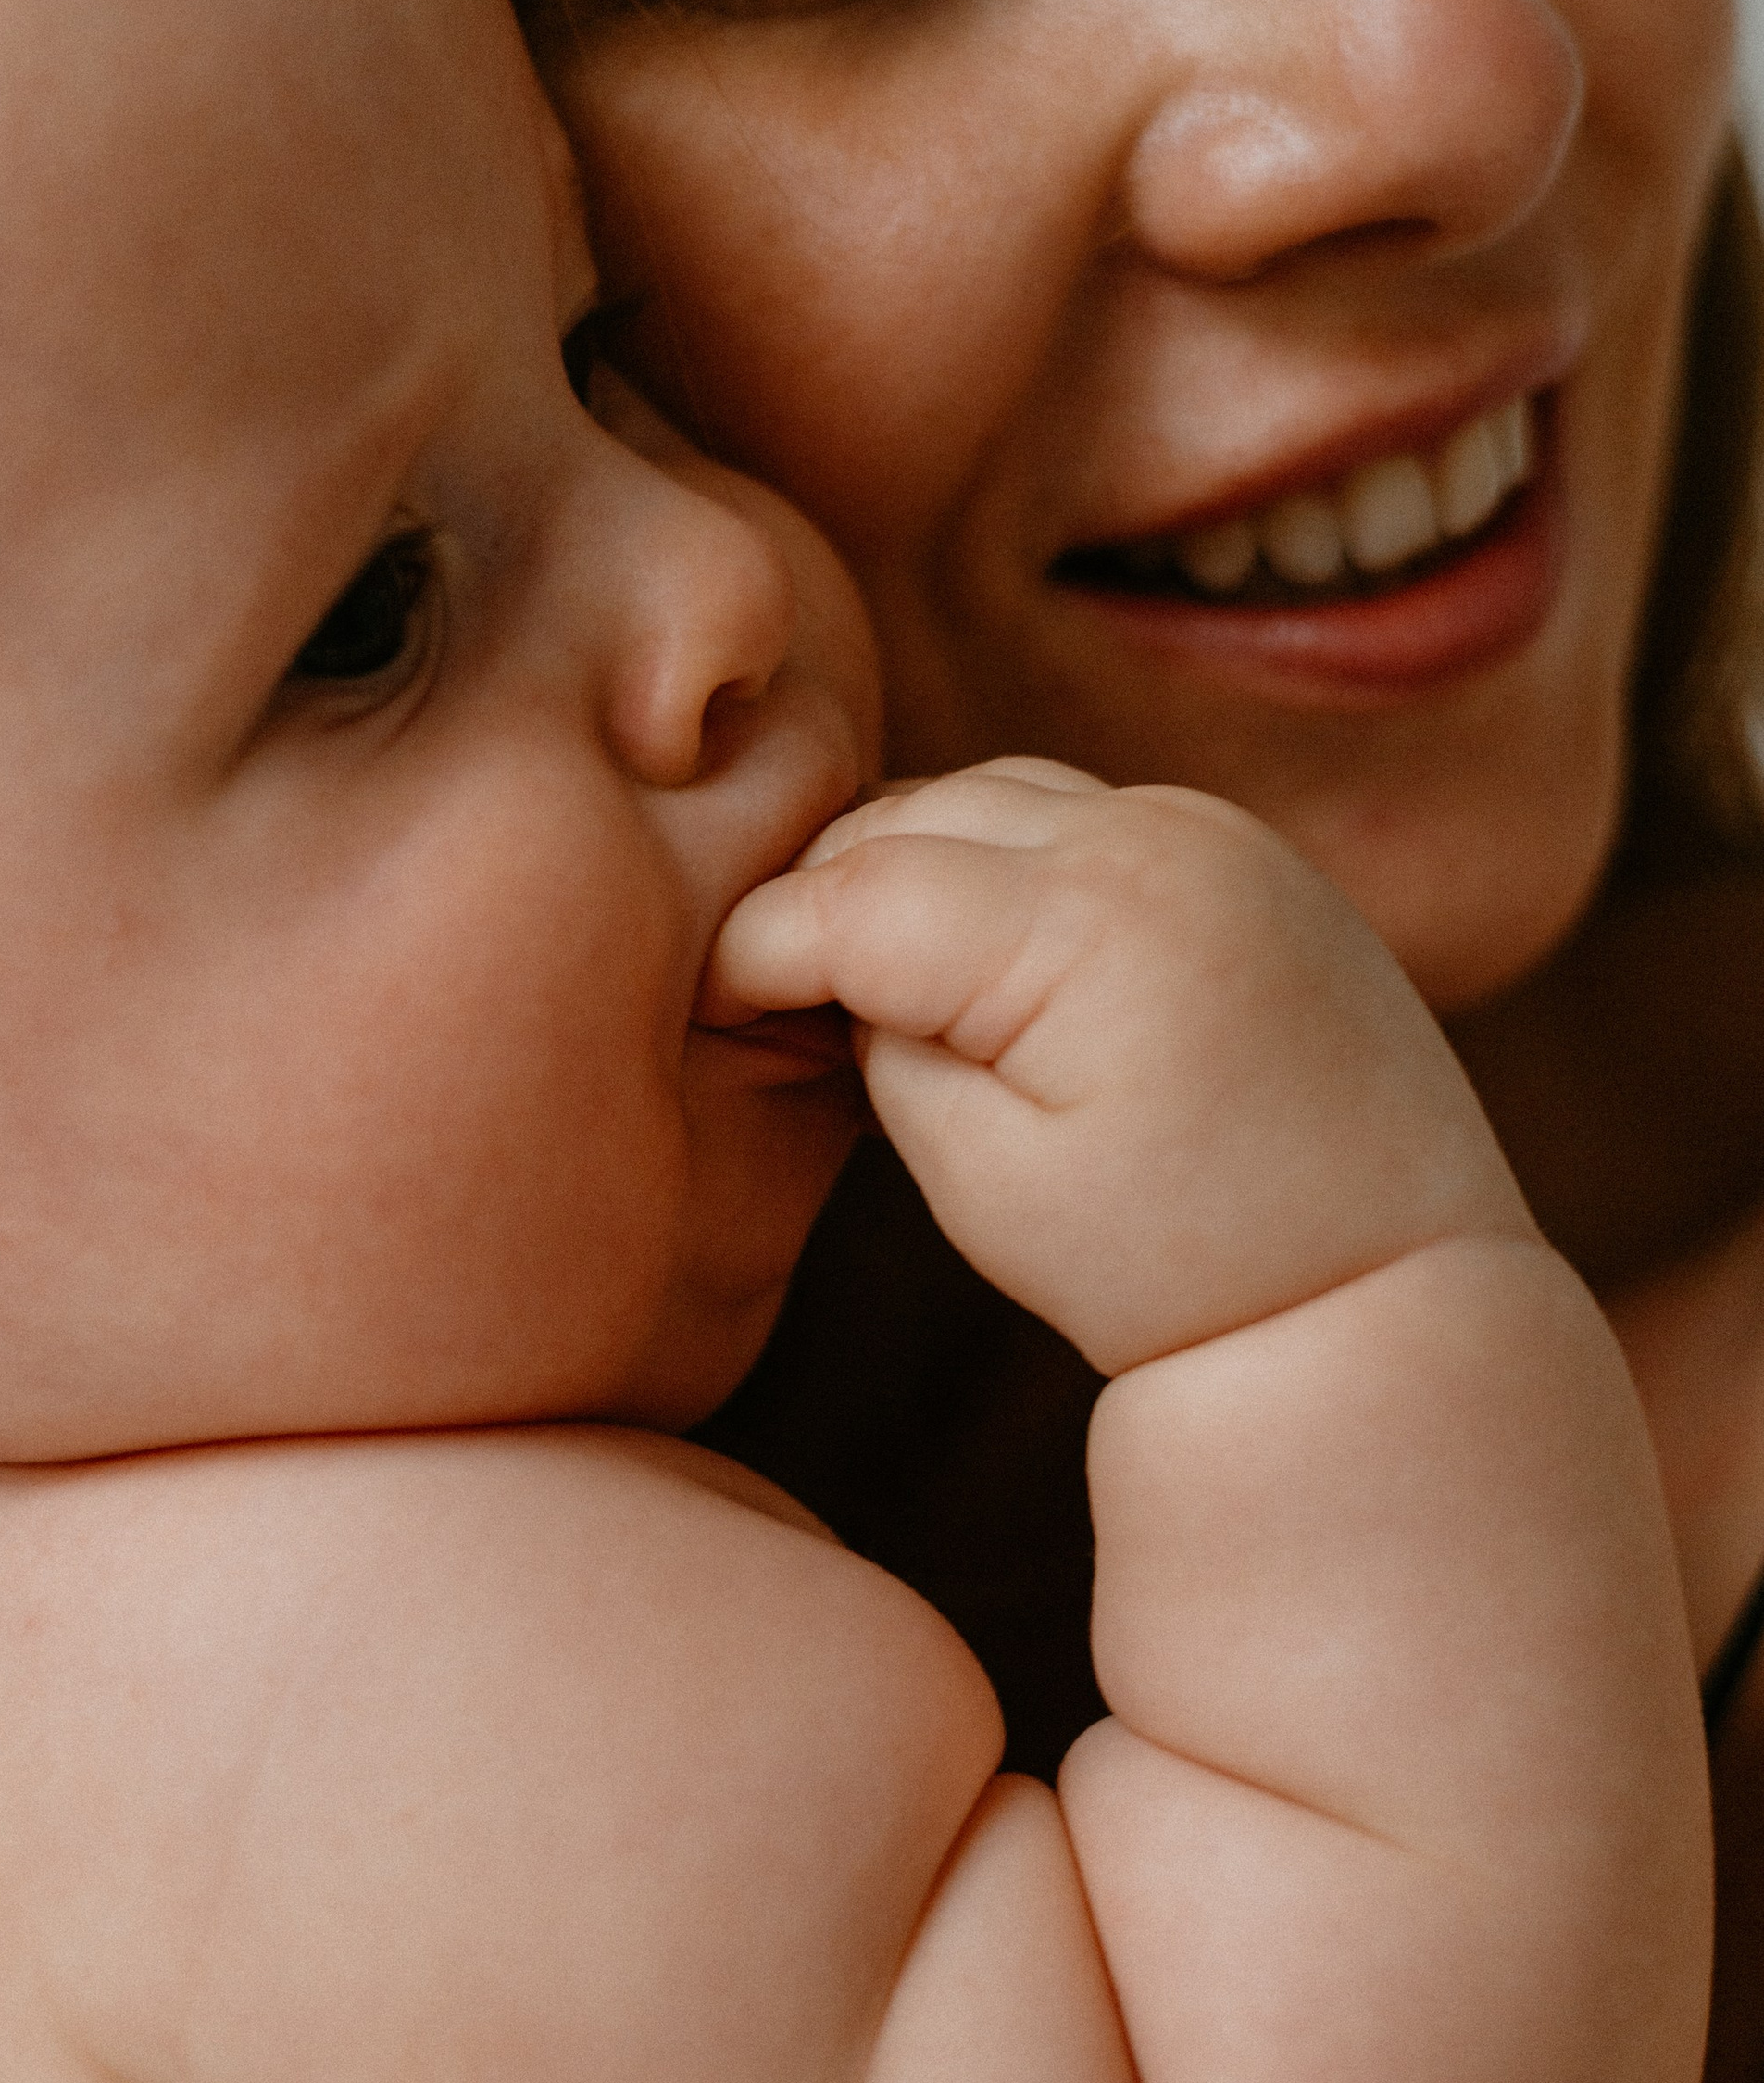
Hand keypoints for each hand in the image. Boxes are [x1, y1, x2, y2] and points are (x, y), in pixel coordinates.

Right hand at [709, 760, 1528, 1370]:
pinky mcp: (1234, 844)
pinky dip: (999, 864)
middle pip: (907, 817)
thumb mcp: (980, 1178)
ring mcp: (1206, 828)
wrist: (1376, 1287)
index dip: (756, 951)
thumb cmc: (1168, 1266)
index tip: (705, 1010)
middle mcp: (1154, 839)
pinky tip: (972, 955)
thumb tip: (829, 962)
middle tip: (771, 1002)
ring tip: (865, 980)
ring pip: (983, 795)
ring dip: (909, 866)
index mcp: (1087, 924)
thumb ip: (884, 1041)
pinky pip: (1069, 812)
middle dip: (823, 898)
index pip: (853, 895)